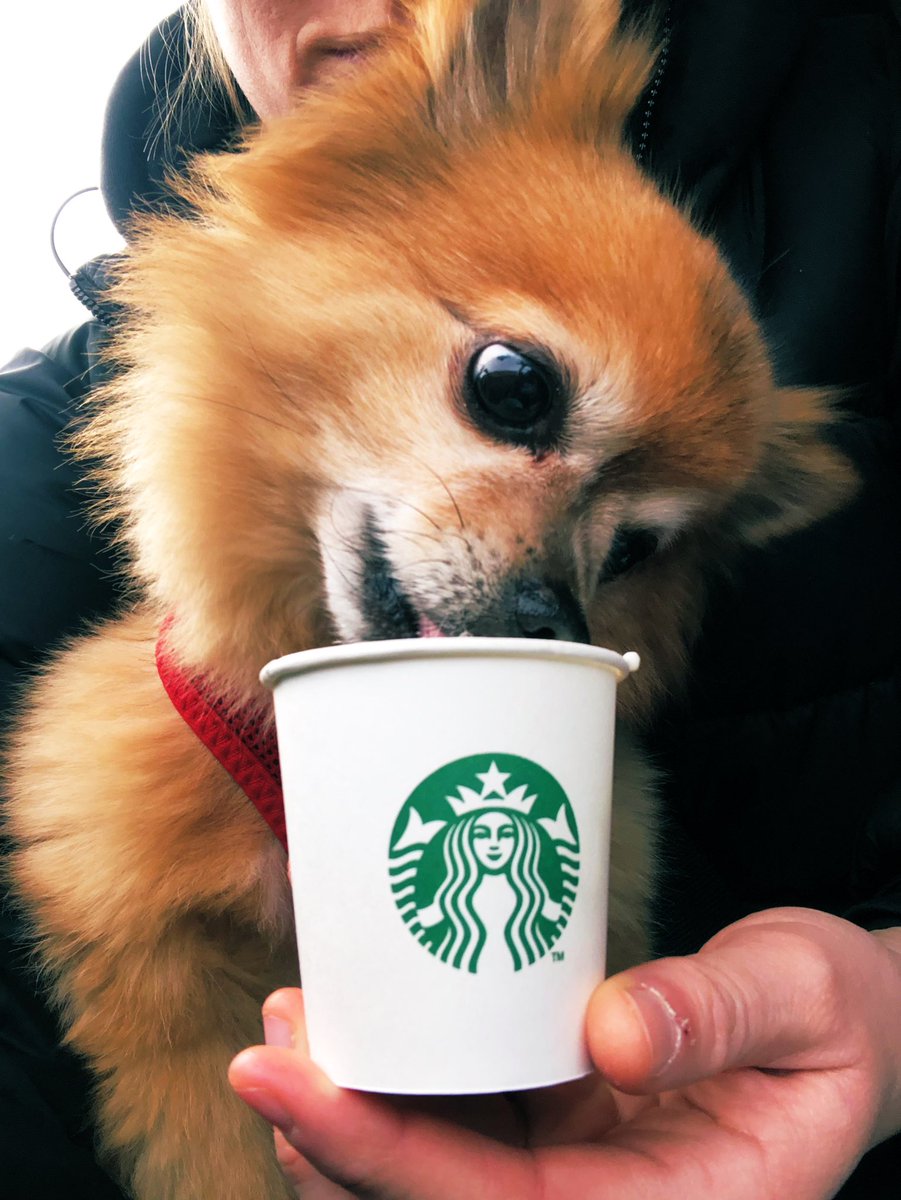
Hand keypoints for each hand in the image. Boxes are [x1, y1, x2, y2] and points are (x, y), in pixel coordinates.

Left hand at [229, 908, 900, 1198]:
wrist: (850, 1026)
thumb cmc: (839, 1018)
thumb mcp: (808, 996)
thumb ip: (722, 1015)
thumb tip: (613, 1034)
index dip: (378, 1157)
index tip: (289, 1085)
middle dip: (332, 1138)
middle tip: (267, 1046)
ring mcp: (578, 1171)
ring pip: (437, 1165)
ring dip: (349, 1107)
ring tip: (291, 1022)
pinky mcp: (562, 1125)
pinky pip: (465, 1116)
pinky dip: (402, 1076)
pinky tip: (361, 1019)